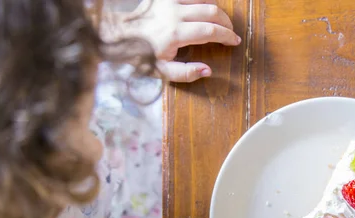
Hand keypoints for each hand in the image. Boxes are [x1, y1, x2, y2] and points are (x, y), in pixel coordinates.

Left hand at [118, 0, 240, 81]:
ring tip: (220, 21)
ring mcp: (169, 1)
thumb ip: (186, 73)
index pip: (210, 31)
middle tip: (230, 32)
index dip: (226, 36)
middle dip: (226, 22)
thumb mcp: (161, 71)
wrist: (119, 34)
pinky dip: (202, 0)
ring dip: (215, 9)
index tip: (234, 41)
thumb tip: (208, 70)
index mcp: (175, 34)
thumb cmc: (141, 55)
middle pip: (211, 11)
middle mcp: (174, 14)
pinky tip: (205, 9)